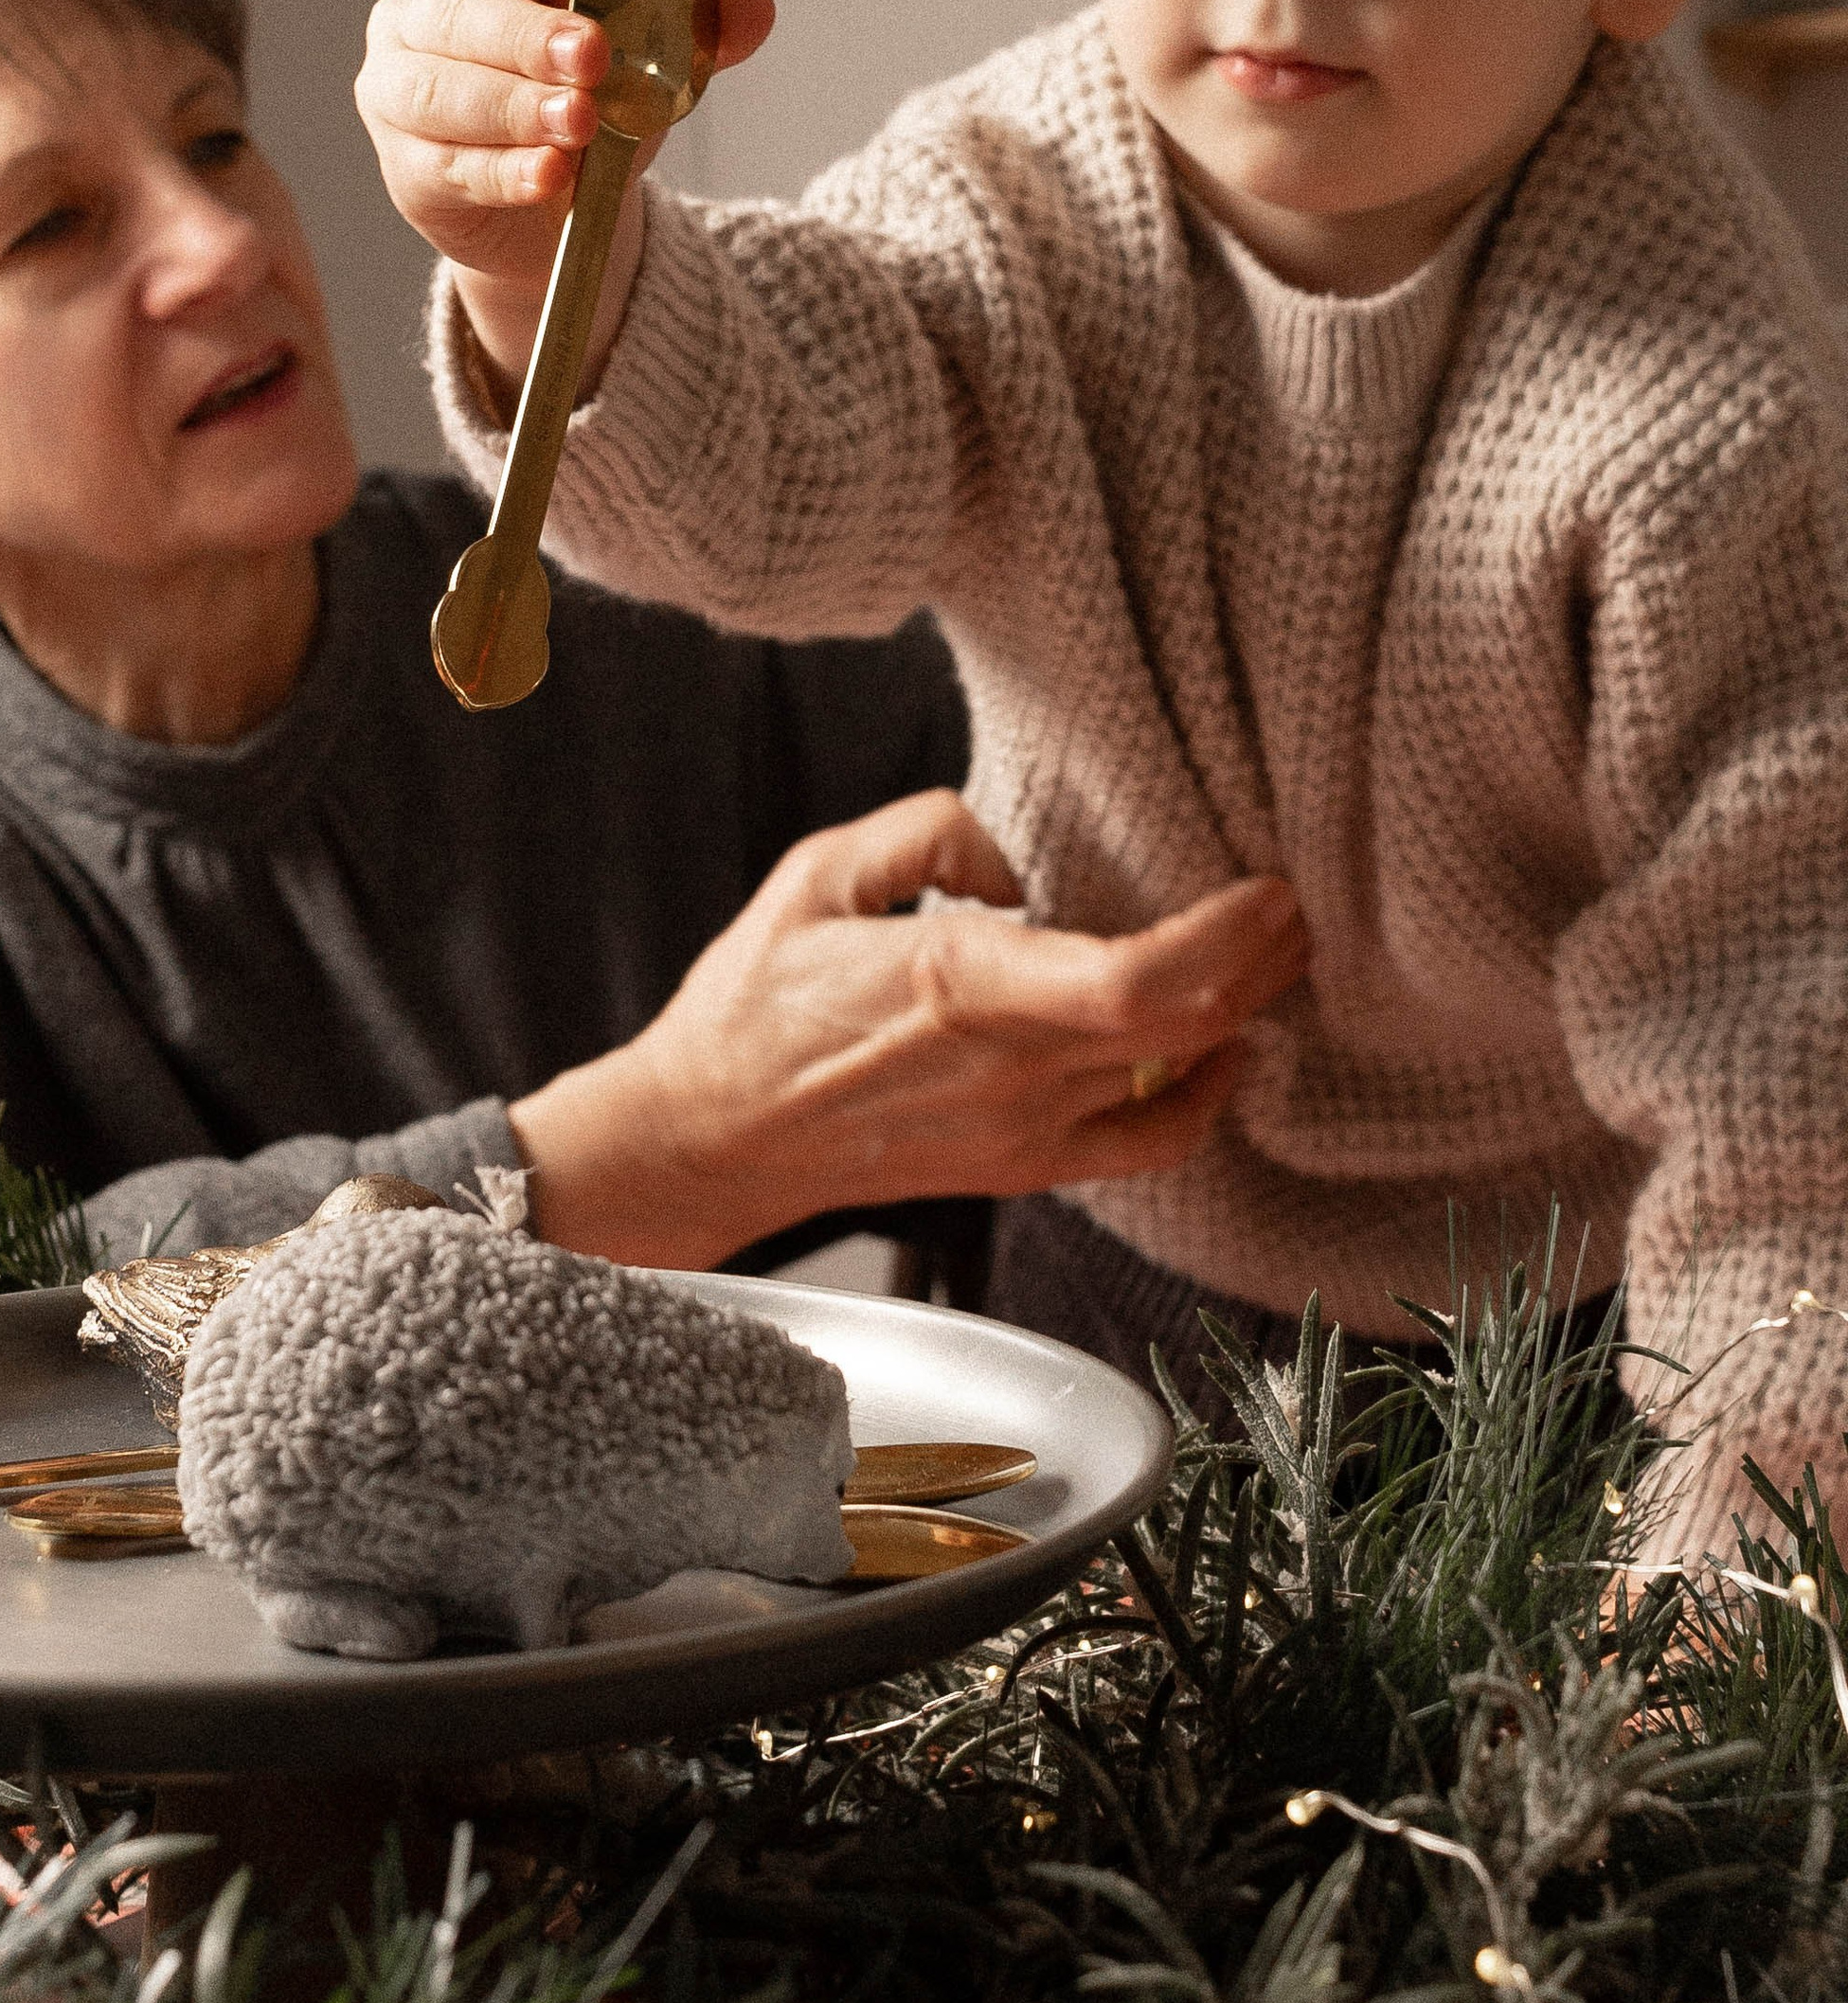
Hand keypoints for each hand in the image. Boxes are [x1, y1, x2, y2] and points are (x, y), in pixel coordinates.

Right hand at [354, 0, 775, 391]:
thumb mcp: (644, 62)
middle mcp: (425, 13)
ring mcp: (400, 89)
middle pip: (464, 13)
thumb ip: (695, 32)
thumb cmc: (582, 100)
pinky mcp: (405, 165)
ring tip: (579, 122)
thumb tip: (753, 5)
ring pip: (445, 92)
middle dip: (530, 35)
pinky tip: (549, 176)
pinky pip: (450, 166)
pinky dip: (503, 172)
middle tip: (593, 56)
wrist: (539, 205)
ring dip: (515, 107)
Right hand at [510, 789, 1308, 1266]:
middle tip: (1292, 899)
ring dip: (1241, 1007)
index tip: (1267, 887)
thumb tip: (1011, 861)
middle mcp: (1007, 1070)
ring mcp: (1021, 1132)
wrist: (711, 1136)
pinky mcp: (1021, 1167)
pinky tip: (1224, 1052)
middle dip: (1259, 958)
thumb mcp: (816, 871)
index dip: (1224, 937)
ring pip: (1177, 1074)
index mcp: (959, 985)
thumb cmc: (754, 1002)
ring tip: (1272, 949)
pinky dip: (1205, 1098)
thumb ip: (923, 835)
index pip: (1133, 982)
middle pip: (1184, 1024)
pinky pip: (1145, 1145)